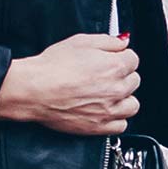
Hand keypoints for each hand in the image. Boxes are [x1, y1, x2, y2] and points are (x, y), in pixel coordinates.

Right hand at [0, 33, 138, 134]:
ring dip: (124, 98)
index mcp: (115, 66)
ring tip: (108, 94)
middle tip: (105, 74)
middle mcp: (116, 89)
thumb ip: (107, 41)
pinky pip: (121, 125)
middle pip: (134, 81)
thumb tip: (122, 42)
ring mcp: (109, 110)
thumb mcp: (80, 41)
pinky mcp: (99, 127)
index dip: (121, 57)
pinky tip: (105, 110)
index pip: (133, 59)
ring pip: (132, 104)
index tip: (113, 58)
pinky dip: (116, 119)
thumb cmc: (52, 67)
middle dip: (122, 76)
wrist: (34, 90)